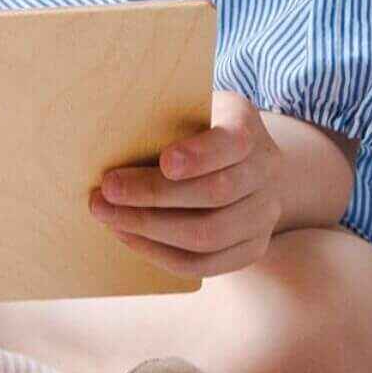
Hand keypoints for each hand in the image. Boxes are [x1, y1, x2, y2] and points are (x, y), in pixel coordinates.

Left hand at [88, 91, 282, 278]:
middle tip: (106, 191)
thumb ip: (160, 120)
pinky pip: (205, 264)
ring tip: (108, 216)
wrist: (238, 160)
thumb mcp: (183, 108)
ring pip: (209, 235)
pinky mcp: (251, 247)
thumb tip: (109, 141)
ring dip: (150, 230)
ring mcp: (264, 214)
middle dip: (154, 196)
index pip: (232, 143)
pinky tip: (128, 236)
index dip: (199, 156)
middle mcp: (265, 171)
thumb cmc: (192, 128)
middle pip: (215, 194)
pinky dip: (160, 254)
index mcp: (247, 127)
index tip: (164, 162)